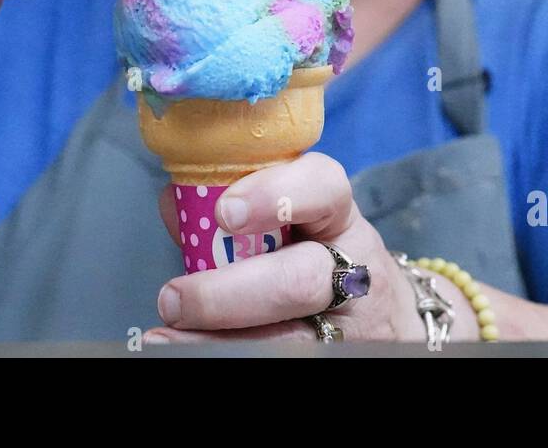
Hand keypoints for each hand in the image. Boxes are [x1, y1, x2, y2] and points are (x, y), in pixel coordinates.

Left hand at [143, 152, 479, 344]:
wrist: (383, 313)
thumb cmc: (318, 253)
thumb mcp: (295, 220)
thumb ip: (238, 208)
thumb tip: (177, 203)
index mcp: (338, 216)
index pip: (323, 189)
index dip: (275, 195)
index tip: (226, 211)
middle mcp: (352, 267)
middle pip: (299, 281)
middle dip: (227, 293)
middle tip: (173, 299)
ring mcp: (348, 322)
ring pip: (291, 339)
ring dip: (218, 341)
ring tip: (164, 339)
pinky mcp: (336, 354)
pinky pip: (282, 358)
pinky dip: (230, 354)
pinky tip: (189, 353)